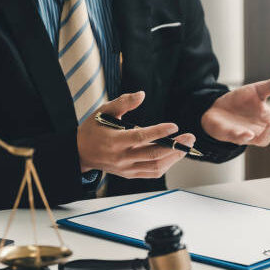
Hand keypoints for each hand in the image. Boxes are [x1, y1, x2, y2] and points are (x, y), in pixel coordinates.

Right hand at [77, 91, 194, 178]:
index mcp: (115, 141)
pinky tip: (174, 155)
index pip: (141, 137)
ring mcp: (126, 169)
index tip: (174, 126)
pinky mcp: (129, 174)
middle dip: (175, 146)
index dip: (159, 132)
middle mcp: (121, 158)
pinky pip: (151, 173)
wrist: (79, 153)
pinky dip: (165, 165)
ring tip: (185, 146)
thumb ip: (123, 102)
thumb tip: (142, 95)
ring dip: (173, 157)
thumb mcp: (103, 111)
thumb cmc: (93, 130)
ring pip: (155, 166)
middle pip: (153, 155)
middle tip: (189, 137)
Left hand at [201, 77, 269, 145]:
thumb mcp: (257, 90)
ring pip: (262, 141)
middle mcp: (261, 130)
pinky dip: (244, 137)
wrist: (216, 107)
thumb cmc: (240, 102)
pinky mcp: (232, 135)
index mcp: (269, 119)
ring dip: (268, 134)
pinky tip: (248, 133)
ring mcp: (248, 134)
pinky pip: (239, 139)